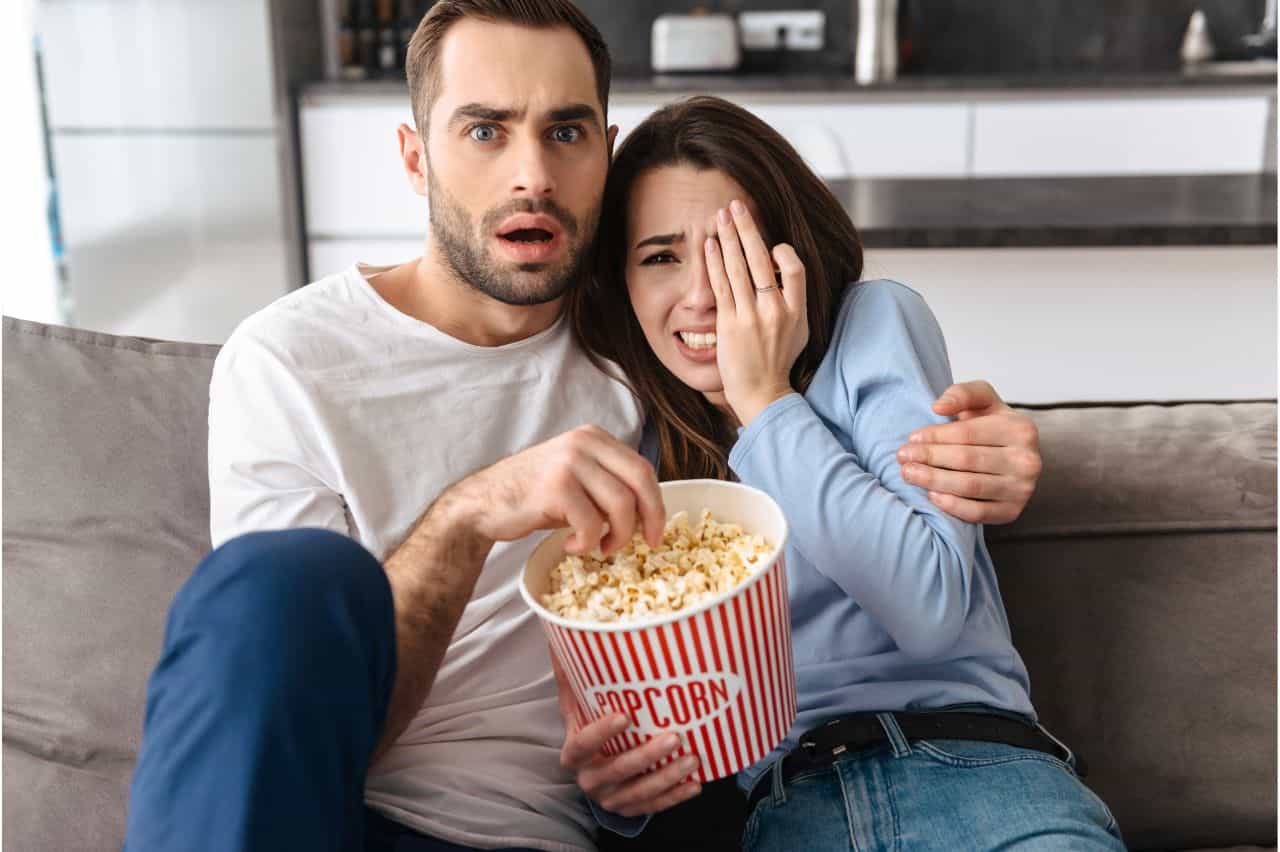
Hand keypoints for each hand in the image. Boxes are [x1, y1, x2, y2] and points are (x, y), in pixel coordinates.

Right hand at [448, 425, 664, 554]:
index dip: (656, 503)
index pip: (642, 468)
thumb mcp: (577, 478)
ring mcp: (570, 463)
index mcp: (594, 437)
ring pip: (621, 505)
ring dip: (617, 536)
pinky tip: (571, 545)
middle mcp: (584, 443)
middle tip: (647, 544)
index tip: (655, 531)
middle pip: (640, 480)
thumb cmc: (534, 496)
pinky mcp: (556, 487)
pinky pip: (592, 523)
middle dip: (651, 518)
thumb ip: (609, 484)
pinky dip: (588, 543)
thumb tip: (649, 514)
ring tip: (599, 547)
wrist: (484, 503)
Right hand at [552, 651, 701, 816]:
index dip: (602, 733)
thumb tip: (564, 628)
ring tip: (693, 758)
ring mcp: (611, 797)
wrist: (593, 766)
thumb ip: (572, 671)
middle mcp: (589, 779)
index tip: (625, 715)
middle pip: (617, 770)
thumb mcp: (577, 701)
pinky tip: (695, 783)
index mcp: (574, 753)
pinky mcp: (630, 808)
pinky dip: (675, 797)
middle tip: (675, 735)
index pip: (583, 744)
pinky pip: (654, 806)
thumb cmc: (588, 724)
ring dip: (667, 777)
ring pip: (639, 792)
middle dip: (646, 756)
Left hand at [704, 200, 808, 426]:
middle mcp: (776, 311)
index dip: (783, 251)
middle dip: (747, 228)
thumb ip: (794, 300)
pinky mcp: (729, 324)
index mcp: (797, 311)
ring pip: (738, 268)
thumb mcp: (799, 330)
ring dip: (727, 238)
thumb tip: (783, 270)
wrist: (762, 392)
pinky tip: (708, 245)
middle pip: (762, 259)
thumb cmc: (779, 361)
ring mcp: (751, 317)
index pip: (795, 267)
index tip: (771, 244)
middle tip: (736, 205)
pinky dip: (714, 262)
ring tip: (719, 216)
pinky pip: (721, 285)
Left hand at [896, 380, 1041, 523]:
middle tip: (902, 457)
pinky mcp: (1012, 511)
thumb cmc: (992, 425)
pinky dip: (951, 505)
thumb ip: (962, 394)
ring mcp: (1022, 488)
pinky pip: (977, 512)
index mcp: (1021, 429)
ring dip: (932, 480)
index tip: (912, 438)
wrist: (1012, 456)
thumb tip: (938, 407)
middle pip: (966, 460)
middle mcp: (1028, 460)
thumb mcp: (981, 400)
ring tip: (909, 473)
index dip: (936, 436)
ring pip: (969, 486)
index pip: (968, 433)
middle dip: (929, 458)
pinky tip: (931, 495)